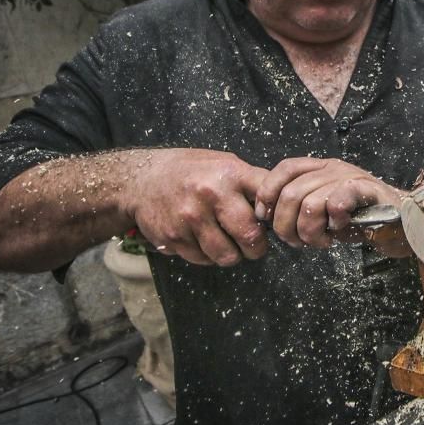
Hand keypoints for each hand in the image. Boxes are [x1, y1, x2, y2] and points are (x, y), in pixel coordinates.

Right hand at [123, 149, 269, 266]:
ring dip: (232, 255)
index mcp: (231, 173)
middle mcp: (211, 194)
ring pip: (227, 256)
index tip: (273, 222)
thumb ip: (251, 184)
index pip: (269, 198)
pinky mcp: (174, 238)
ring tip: (227, 242)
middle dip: (256, 247)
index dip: (277, 215)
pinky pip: (203, 260)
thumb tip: (281, 208)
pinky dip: (207, 256)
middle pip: (250, 237)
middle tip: (253, 245)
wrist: (142, 178)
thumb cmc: (193, 172)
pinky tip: (202, 239)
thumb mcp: (225, 164)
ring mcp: (191, 218)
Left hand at [254, 157, 408, 255]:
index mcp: (320, 169)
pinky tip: (341, 230)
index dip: (268, 194)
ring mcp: (350, 177)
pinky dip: (333, 223)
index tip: (267, 217)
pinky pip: (337, 203)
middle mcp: (333, 168)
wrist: (404, 224)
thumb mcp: (326, 212)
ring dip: (310, 232)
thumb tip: (270, 218)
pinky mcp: (367, 191)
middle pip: (290, 193)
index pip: (283, 170)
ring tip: (323, 241)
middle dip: (286, 226)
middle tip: (299, 242)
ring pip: (309, 204)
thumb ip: (301, 208)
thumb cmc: (363, 219)